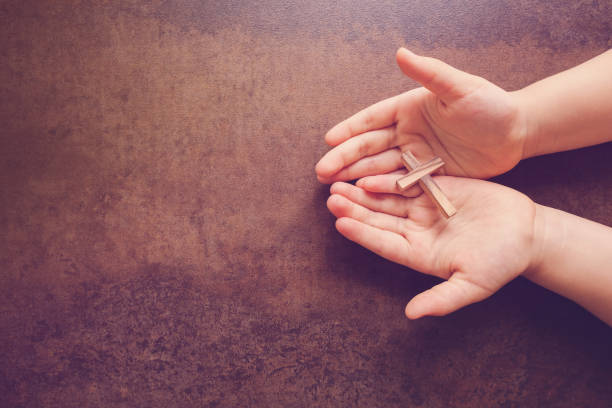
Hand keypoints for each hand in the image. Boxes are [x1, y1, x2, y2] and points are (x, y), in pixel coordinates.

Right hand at [316, 48, 526, 181]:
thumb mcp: (461, 88)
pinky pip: (400, 185)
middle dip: (345, 159)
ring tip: (333, 188)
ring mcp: (415, 156)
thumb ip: (430, 73)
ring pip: (379, 168)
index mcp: (409, 109)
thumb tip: (401, 53)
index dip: (351, 129)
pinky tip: (363, 197)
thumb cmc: (490, 105)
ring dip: (356, 176)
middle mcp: (407, 133)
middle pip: (369, 147)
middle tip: (322, 172)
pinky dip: (381, 191)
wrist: (516, 134)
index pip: (373, 119)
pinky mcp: (427, 176)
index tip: (329, 139)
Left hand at [326, 175, 536, 317]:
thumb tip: (412, 315)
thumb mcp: (473, 284)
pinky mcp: (437, 188)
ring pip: (387, 198)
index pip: (383, 244)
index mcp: (419, 254)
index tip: (339, 223)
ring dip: (363, 191)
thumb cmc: (502, 262)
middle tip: (331, 198)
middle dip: (354, 209)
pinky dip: (389, 177)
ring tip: (339, 182)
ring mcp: (424, 209)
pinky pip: (408, 181)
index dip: (362, 233)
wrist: (527, 233)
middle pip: (378, 219)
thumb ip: (442, 299)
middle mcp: (416, 231)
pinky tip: (369, 172)